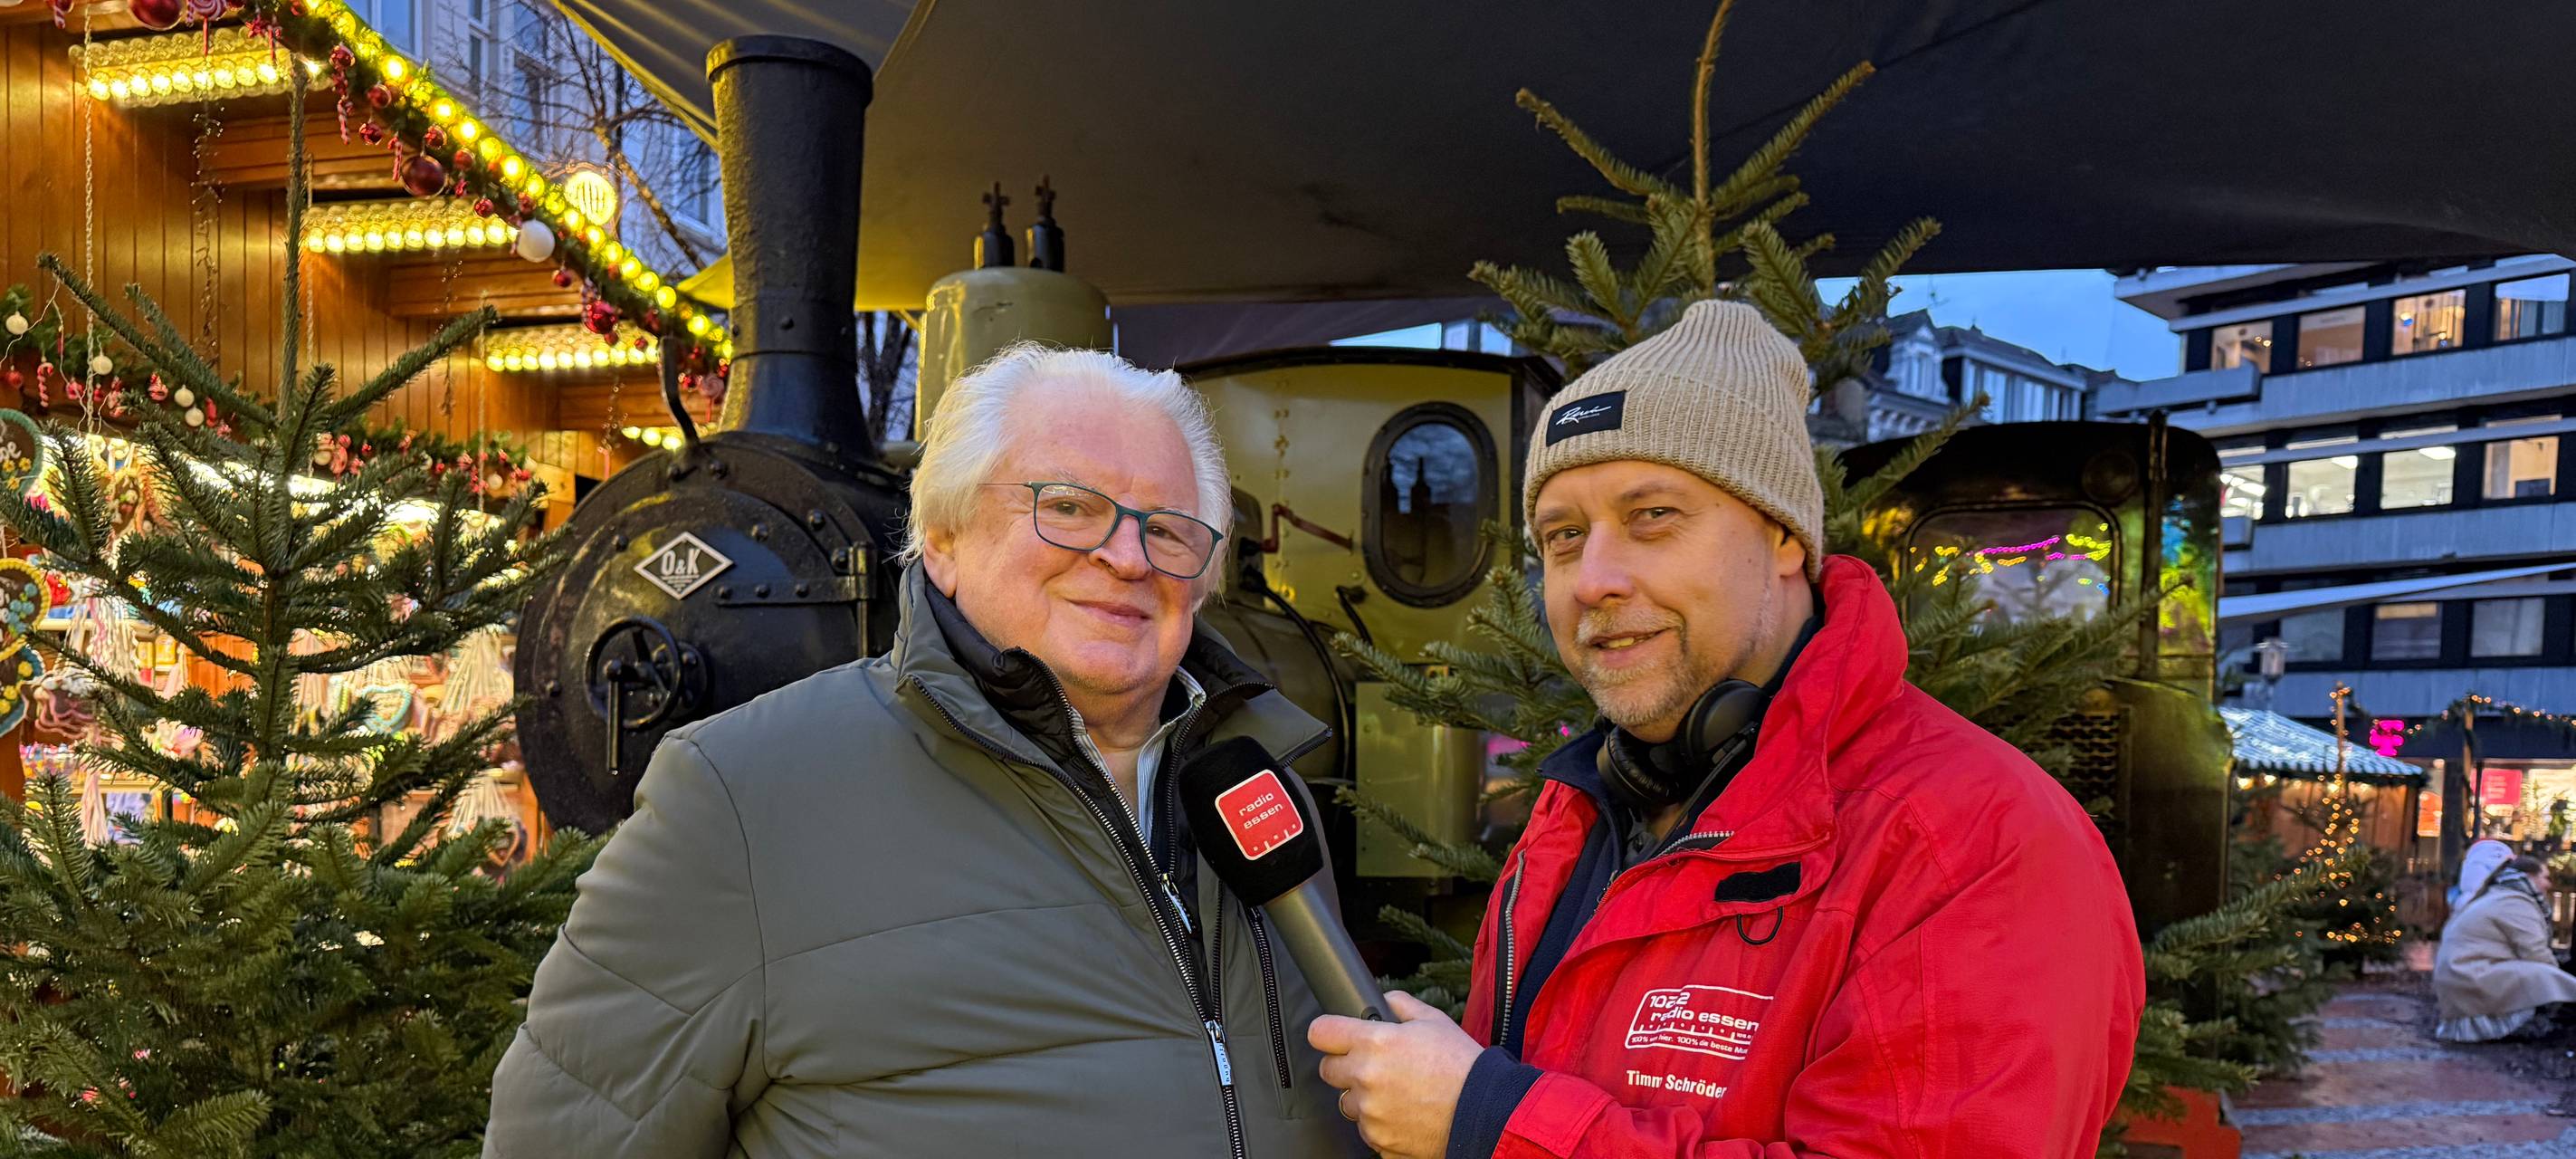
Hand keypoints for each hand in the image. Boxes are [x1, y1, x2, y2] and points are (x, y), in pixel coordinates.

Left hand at [1309, 990, 1483, 1158]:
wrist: (1484, 1111)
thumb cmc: (1462, 1066)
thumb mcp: (1434, 1021)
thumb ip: (1401, 1005)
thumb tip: (1383, 1000)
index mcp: (1374, 1043)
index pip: (1320, 1032)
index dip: (1328, 1032)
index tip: (1333, 1036)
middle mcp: (1365, 1078)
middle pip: (1327, 1070)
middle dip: (1346, 1066)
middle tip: (1375, 1065)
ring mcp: (1370, 1113)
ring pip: (1348, 1102)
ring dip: (1364, 1097)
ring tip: (1398, 1093)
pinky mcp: (1378, 1140)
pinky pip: (1367, 1129)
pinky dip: (1381, 1123)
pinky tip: (1406, 1113)